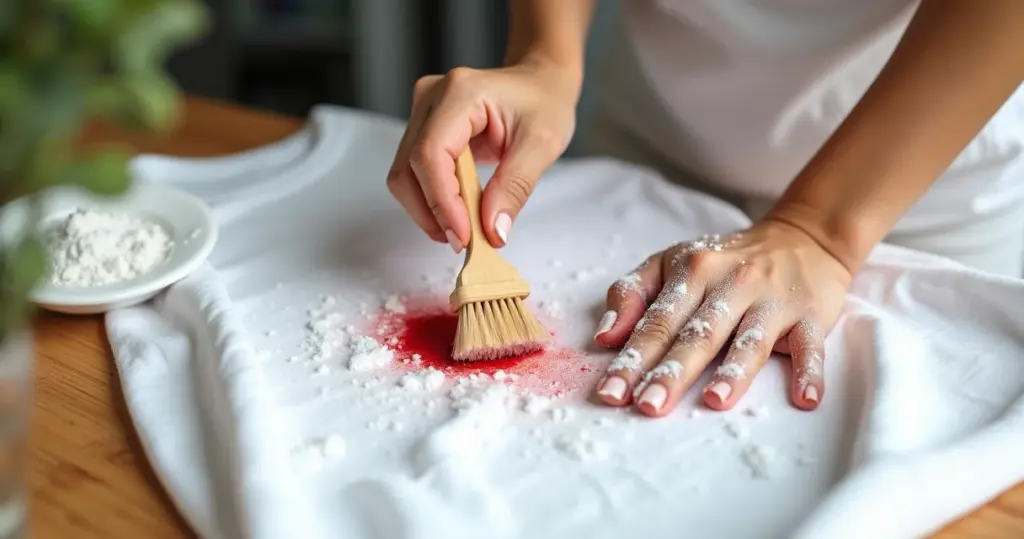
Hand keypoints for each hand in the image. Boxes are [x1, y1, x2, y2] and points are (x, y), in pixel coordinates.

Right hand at [387, 61, 578, 251]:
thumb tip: (492, 231)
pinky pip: (413, 173)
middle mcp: (432, 97)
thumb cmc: (544, 103)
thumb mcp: (543, 145)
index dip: (441, 201)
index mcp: (461, 92)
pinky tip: (457, 213)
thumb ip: (515, 188)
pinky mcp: (422, 129)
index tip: (464, 235)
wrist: (539, 83)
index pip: (431, 153)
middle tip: (464, 241)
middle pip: (408, 168)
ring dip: (428, 211)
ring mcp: (422, 112)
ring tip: (462, 230)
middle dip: (432, 212)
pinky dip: (431, 200)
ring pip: (404, 175)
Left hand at [591, 219, 851, 416]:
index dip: (632, 358)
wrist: (801, 238)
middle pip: (697, 334)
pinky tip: (804, 399)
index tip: (610, 393)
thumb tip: (604, 336)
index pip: (656, 322)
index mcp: (691, 272)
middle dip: (671, 372)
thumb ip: (631, 293)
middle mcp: (731, 285)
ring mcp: (773, 301)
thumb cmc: (723, 260)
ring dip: (733, 372)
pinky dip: (810, 371)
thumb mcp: (669, 262)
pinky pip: (812, 346)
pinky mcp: (811, 316)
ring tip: (713, 401)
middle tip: (648, 406)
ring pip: (750, 341)